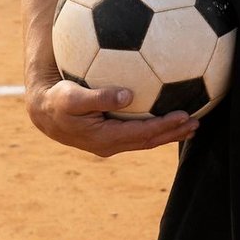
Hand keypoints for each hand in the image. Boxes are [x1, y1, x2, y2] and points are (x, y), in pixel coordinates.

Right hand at [26, 79, 197, 157]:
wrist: (44, 113)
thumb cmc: (57, 101)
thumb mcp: (72, 98)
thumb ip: (99, 97)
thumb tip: (128, 95)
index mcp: (105, 138)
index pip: (142, 134)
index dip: (165, 127)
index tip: (184, 116)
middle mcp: (111, 144)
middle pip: (149, 141)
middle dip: (173, 133)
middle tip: (196, 124)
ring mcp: (111, 142)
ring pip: (145, 139)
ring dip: (168, 133)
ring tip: (190, 125)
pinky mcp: (110, 134)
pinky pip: (137, 132)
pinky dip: (155, 127)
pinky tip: (166, 114)